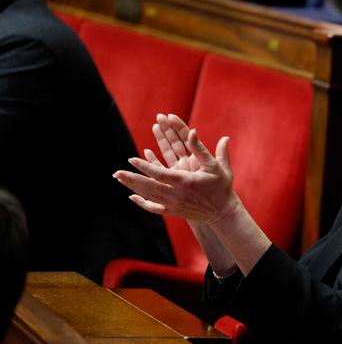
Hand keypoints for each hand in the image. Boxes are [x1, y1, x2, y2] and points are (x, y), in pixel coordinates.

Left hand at [113, 113, 237, 224]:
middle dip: (132, 179)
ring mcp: (174, 205)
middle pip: (149, 186)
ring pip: (149, 195)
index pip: (159, 173)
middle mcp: (177, 194)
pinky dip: (142, 202)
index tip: (131, 159)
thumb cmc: (221, 187)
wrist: (223, 212)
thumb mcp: (215, 166)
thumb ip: (201, 149)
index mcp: (185, 181)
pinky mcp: (174, 212)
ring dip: (133, 187)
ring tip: (120, 179)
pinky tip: (132, 196)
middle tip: (116, 172)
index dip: (144, 166)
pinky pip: (154, 208)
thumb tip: (193, 131)